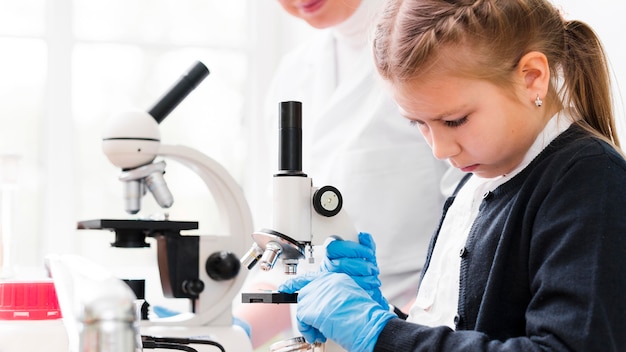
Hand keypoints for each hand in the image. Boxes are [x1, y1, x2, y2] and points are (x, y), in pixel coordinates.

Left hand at [279, 271, 395, 350]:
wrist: (370, 325)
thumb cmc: (365, 317)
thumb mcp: (348, 299)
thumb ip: (332, 297)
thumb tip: (318, 307)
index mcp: (336, 278)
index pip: (311, 279)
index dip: (295, 284)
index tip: (285, 287)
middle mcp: (326, 282)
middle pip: (305, 295)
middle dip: (307, 313)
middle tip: (315, 327)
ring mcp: (318, 293)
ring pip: (302, 308)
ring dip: (308, 324)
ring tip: (320, 332)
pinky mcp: (311, 306)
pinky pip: (301, 319)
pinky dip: (306, 330)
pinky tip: (318, 334)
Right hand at [322, 232, 388, 309]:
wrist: (353, 286)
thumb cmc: (356, 266)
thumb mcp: (362, 253)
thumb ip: (366, 243)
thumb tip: (364, 236)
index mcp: (331, 252)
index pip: (336, 247)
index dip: (355, 249)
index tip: (369, 253)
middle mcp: (328, 266)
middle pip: (342, 264)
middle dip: (363, 266)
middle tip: (373, 268)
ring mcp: (330, 279)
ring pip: (345, 279)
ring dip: (365, 280)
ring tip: (373, 280)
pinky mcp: (336, 293)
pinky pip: (348, 292)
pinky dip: (363, 291)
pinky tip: (370, 289)